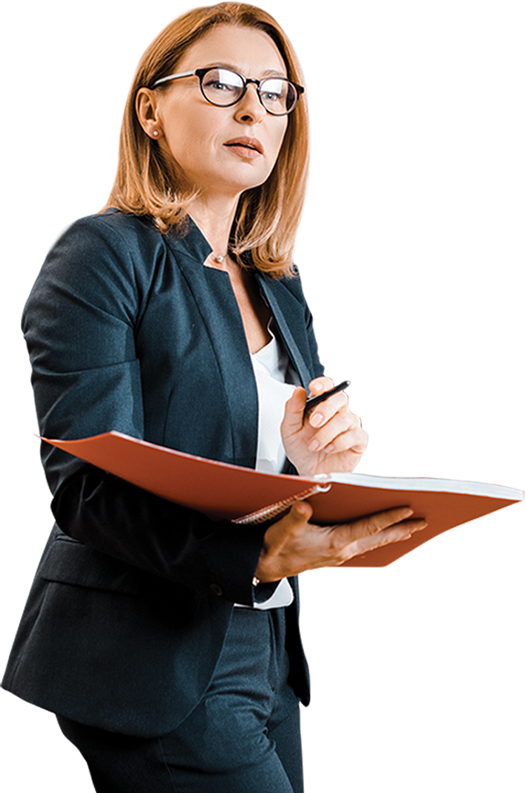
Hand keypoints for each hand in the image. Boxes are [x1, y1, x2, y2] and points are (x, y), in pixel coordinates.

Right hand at [255, 501, 426, 581]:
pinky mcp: (337, 554)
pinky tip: (386, 534)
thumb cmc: (274, 547)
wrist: (266, 568)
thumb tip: (304, 506)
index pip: (368, 527)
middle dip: (403, 530)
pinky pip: (366, 545)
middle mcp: (343, 551)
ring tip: (415, 526)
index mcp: (334, 543)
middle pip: (380, 539)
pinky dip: (380, 538)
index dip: (388, 517)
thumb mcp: (280, 531)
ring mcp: (341, 554)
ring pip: (375, 543)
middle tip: (426, 521)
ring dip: (395, 535)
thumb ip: (293, 519)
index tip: (408, 508)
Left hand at [281, 377, 366, 477]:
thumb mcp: (289, 430)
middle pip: (340, 398)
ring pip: (345, 418)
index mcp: (319, 406)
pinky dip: (340, 442)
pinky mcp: (357, 441)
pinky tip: (329, 449)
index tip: (315, 388)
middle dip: (326, 409)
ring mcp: (348, 426)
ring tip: (314, 445)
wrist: (308, 472)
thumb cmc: (301, 450)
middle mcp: (336, 413)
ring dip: (326, 433)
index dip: (323, 384)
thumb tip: (298, 391)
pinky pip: (355, 435)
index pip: (326, 387)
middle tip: (313, 422)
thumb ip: (292, 410)